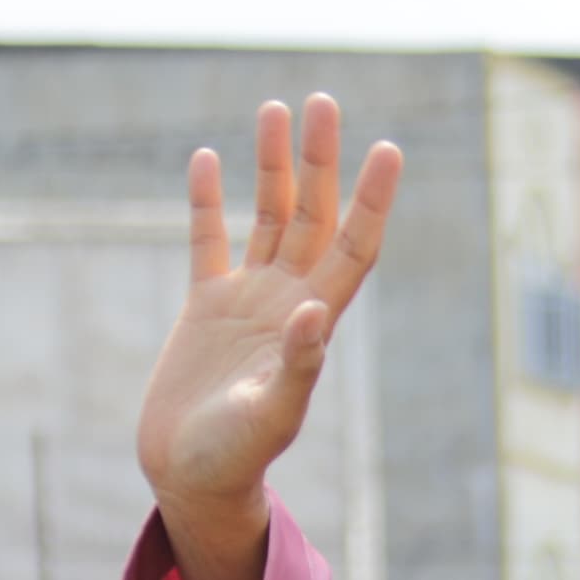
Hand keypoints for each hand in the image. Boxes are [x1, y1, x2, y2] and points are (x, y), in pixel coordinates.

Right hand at [140, 96, 402, 579]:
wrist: (191, 478)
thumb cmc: (237, 458)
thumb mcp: (271, 415)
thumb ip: (296, 367)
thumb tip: (315, 311)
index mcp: (314, 322)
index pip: (354, 247)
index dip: (371, 200)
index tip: (388, 150)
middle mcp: (288, 300)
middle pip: (314, 216)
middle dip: (321, 161)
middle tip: (323, 101)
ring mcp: (247, 300)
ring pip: (267, 215)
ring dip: (274, 165)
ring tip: (274, 108)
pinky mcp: (204, 307)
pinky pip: (209, 241)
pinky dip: (208, 201)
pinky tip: (208, 158)